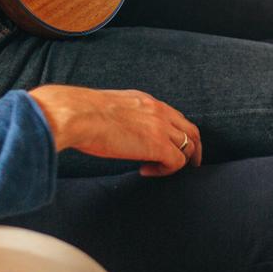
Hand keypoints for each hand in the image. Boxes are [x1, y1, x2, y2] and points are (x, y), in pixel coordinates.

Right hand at [29, 84, 202, 176]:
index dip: (179, 133)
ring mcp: (160, 127)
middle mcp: (158, 111)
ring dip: (177, 162)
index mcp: (146, 100)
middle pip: (191, 131)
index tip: (175, 146)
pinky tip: (145, 170)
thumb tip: (114, 127)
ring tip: (159, 170)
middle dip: (194, 150)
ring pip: (187, 147)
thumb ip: (121, 115)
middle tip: (191, 165)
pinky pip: (176, 163)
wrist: (79, 115)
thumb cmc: (83, 113)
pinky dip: (165, 171)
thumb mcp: (110, 106)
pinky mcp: (157, 145)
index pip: (175, 116)